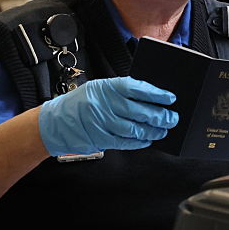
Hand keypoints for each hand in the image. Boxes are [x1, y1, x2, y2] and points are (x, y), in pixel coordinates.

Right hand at [38, 77, 178, 155]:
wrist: (55, 121)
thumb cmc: (81, 102)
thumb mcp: (99, 88)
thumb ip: (121, 91)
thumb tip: (150, 97)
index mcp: (106, 88)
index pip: (136, 88)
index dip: (156, 93)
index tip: (170, 97)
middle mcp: (104, 105)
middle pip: (138, 111)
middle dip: (159, 115)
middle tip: (172, 117)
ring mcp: (102, 123)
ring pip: (134, 129)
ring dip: (152, 131)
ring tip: (163, 130)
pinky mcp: (101, 139)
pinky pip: (125, 142)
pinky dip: (139, 142)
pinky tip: (148, 139)